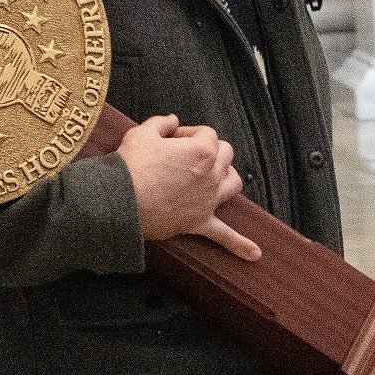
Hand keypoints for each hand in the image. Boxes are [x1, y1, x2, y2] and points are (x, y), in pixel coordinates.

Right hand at [118, 112, 258, 262]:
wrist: (120, 202)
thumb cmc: (130, 167)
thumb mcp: (141, 133)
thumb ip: (161, 122)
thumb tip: (172, 120)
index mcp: (201, 150)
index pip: (206, 133)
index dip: (188, 133)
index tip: (172, 139)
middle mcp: (211, 174)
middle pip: (225, 154)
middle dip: (209, 150)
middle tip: (186, 155)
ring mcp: (208, 199)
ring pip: (233, 184)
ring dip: (227, 178)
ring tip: (216, 178)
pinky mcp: (199, 222)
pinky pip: (224, 235)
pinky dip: (239, 244)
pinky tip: (255, 254)